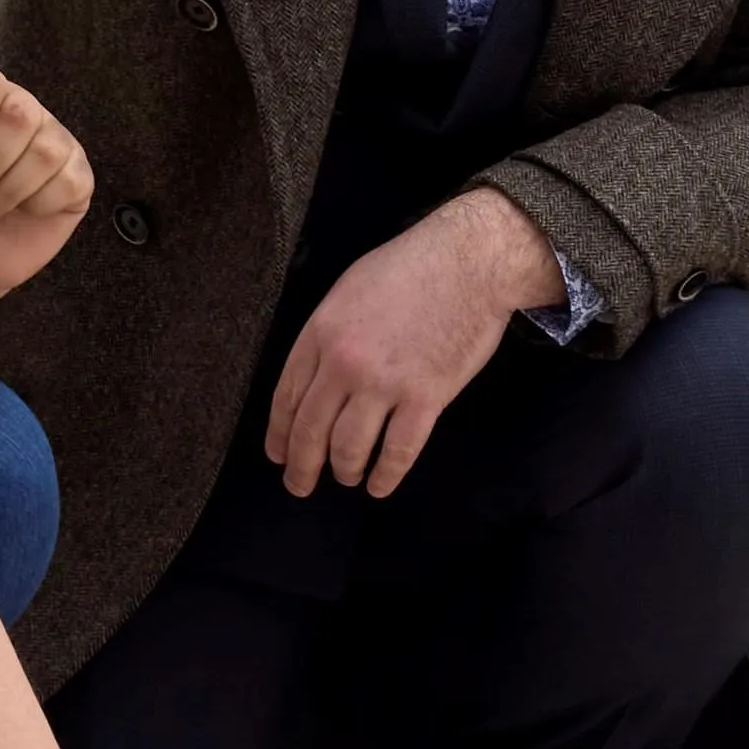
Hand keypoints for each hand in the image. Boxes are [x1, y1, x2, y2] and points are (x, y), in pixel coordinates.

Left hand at [264, 189, 562, 497]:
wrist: (470, 261)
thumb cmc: (411, 267)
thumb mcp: (349, 289)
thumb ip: (327, 333)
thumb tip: (316, 375)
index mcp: (321, 333)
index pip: (287, 397)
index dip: (280, 434)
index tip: (279, 455)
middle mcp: (345, 363)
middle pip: (311, 431)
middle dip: (302, 467)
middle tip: (299, 485)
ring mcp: (385, 383)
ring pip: (349, 448)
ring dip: (345, 471)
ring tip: (347, 477)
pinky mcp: (426, 398)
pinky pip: (398, 452)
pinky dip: (386, 476)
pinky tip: (380, 487)